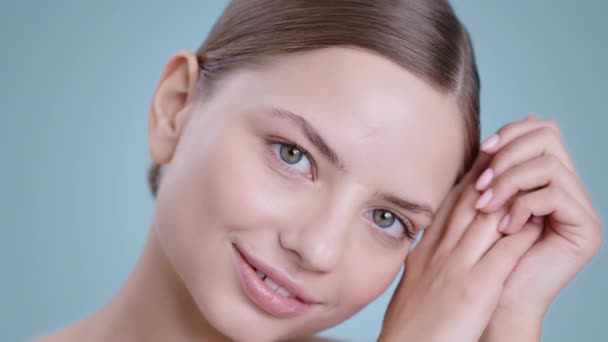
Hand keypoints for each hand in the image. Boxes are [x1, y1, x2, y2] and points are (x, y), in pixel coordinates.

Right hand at [379, 153, 542, 341]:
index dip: (468, 180)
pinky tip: (535, 217)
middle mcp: (438, 252)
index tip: (483, 161)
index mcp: (423, 252)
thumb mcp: (412, 284)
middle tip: (506, 150)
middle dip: (488, 174)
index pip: (448, 207)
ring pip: (484, 220)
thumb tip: (429, 248)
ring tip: (527, 174)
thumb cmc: (409, 325)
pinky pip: (502, 252)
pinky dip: (520, 231)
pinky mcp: (475, 288)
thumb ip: (423, 261)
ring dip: (508, 195)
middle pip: (466, 203)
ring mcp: (456, 267)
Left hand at [474, 115, 601, 340]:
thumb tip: (508, 126)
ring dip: (510, 181)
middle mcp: (569, 189)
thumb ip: (493, 167)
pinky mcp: (586, 230)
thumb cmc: (482, 253)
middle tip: (483, 183)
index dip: (510, 133)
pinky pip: (555, 194)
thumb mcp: (484, 200)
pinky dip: (522, 205)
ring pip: (550, 164)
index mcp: (546, 179)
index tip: (482, 150)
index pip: (541, 131)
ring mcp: (580, 209)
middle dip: (509, 155)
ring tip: (487, 205)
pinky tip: (504, 225)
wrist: (491, 302)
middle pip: (549, 137)